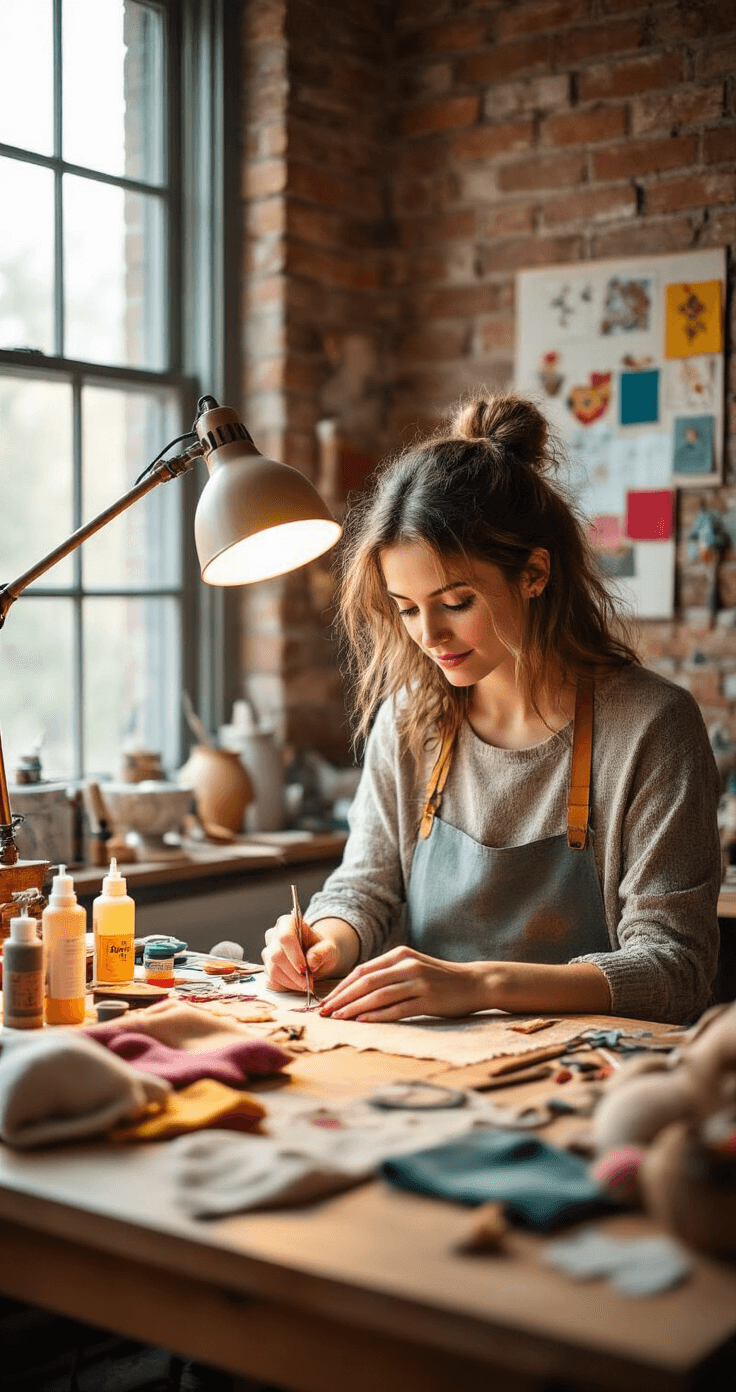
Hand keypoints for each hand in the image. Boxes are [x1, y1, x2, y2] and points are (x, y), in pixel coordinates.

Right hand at [262, 914, 341, 992]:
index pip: (285, 937)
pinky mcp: (267, 966)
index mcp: (287, 923)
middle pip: (276, 955)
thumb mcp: (329, 948)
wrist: (315, 956)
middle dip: (293, 973)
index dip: (294, 955)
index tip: (305, 969)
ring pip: (272, 969)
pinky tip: (297, 984)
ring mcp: (268, 950)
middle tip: (308, 983)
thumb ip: (322, 951)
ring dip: (289, 982)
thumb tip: (311, 961)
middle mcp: (274, 934)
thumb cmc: (321, 948)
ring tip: (304, 985)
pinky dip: (285, 986)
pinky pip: (271, 979)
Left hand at [318, 945, 484, 1022]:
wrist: (474, 982)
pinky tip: (363, 1022)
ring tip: (338, 1018)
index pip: (362, 971)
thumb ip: (388, 973)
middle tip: (324, 1012)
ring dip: (354, 1008)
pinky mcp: (428, 999)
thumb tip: (355, 990)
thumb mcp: (412, 966)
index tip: (325, 1001)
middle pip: (365, 982)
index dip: (341, 987)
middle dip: (342, 998)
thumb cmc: (438, 978)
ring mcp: (418, 981)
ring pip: (378, 995)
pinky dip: (377, 1015)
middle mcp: (407, 965)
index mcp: (399, 955)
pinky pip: (397, 1008)